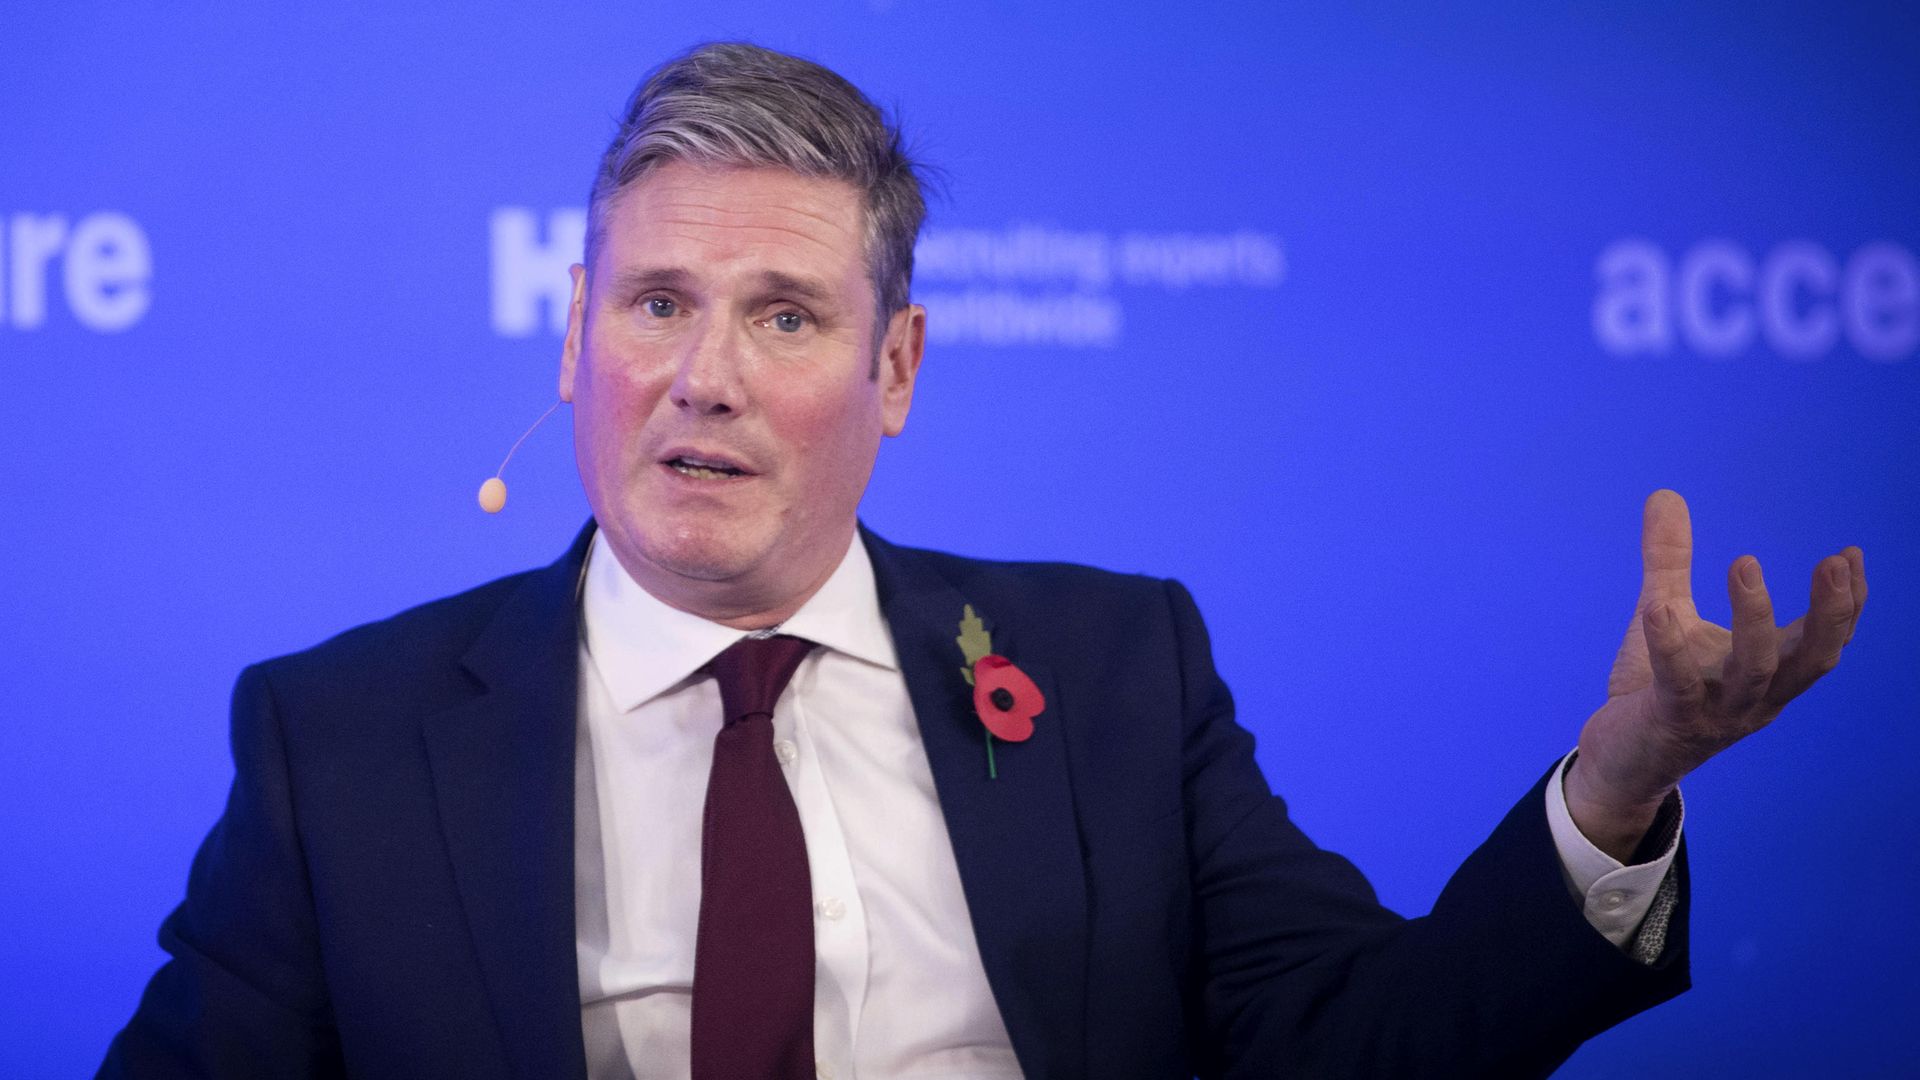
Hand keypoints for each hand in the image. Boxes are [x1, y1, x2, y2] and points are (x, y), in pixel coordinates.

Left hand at [1565, 490, 1866, 859]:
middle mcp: (1755, 698)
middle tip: (1834, 561)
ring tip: (1745, 562)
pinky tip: (1657, 609)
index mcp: (1768, 674)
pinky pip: (1676, 683)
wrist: (1620, 760)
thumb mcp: (1669, 612)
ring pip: (1752, 671)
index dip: (1847, 602)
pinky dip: (1669, 645)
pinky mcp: (1669, 720)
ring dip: (1753, 618)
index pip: (1823, 640)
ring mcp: (1716, 713)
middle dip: (1831, 613)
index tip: (1852, 552)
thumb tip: (1665, 494)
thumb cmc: (1653, 687)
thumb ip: (1670, 560)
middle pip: (1811, 660)